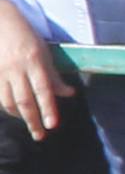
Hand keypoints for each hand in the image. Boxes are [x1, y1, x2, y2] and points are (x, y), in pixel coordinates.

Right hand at [0, 4, 68, 134]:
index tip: (52, 125)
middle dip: (33, 121)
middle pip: (24, 101)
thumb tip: (68, 94)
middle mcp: (16, 68)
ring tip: (30, 123)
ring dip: (19, 116)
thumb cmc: (26, 37)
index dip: (48, 109)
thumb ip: (54, 75)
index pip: (43, 90)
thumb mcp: (45, 53)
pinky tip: (14, 111)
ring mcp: (0, 71)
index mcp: (34, 61)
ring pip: (8, 101)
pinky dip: (7, 106)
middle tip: (40, 135)